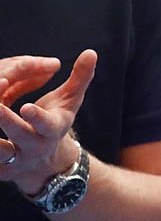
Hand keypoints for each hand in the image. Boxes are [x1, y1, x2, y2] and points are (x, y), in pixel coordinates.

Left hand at [0, 48, 97, 196]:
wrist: (44, 164)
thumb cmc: (53, 124)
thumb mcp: (70, 102)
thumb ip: (80, 78)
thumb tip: (91, 52)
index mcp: (53, 129)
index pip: (48, 124)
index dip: (37, 117)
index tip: (26, 108)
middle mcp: (35, 145)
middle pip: (20, 134)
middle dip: (7, 121)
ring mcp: (16, 159)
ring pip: (0, 151)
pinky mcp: (1, 168)